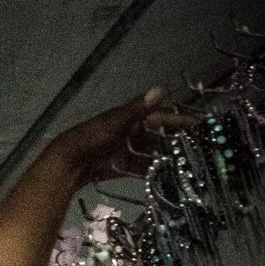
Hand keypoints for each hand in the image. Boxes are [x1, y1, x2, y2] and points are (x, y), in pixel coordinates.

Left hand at [50, 89, 183, 186]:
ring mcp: (121, 150)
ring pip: (147, 153)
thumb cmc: (91, 138)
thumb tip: (161, 89)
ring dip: (162, 158)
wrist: (66, 162)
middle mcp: (126, 132)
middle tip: (195, 151)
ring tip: (183, 166)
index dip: (177, 121)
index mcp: (127, 117)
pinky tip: (162, 176)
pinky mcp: (115, 166)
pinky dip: (147, 170)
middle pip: (155, 136)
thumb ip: (138, 109)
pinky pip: (135, 167)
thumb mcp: (115, 122)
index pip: (159, 117)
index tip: (199, 126)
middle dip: (173, 142)